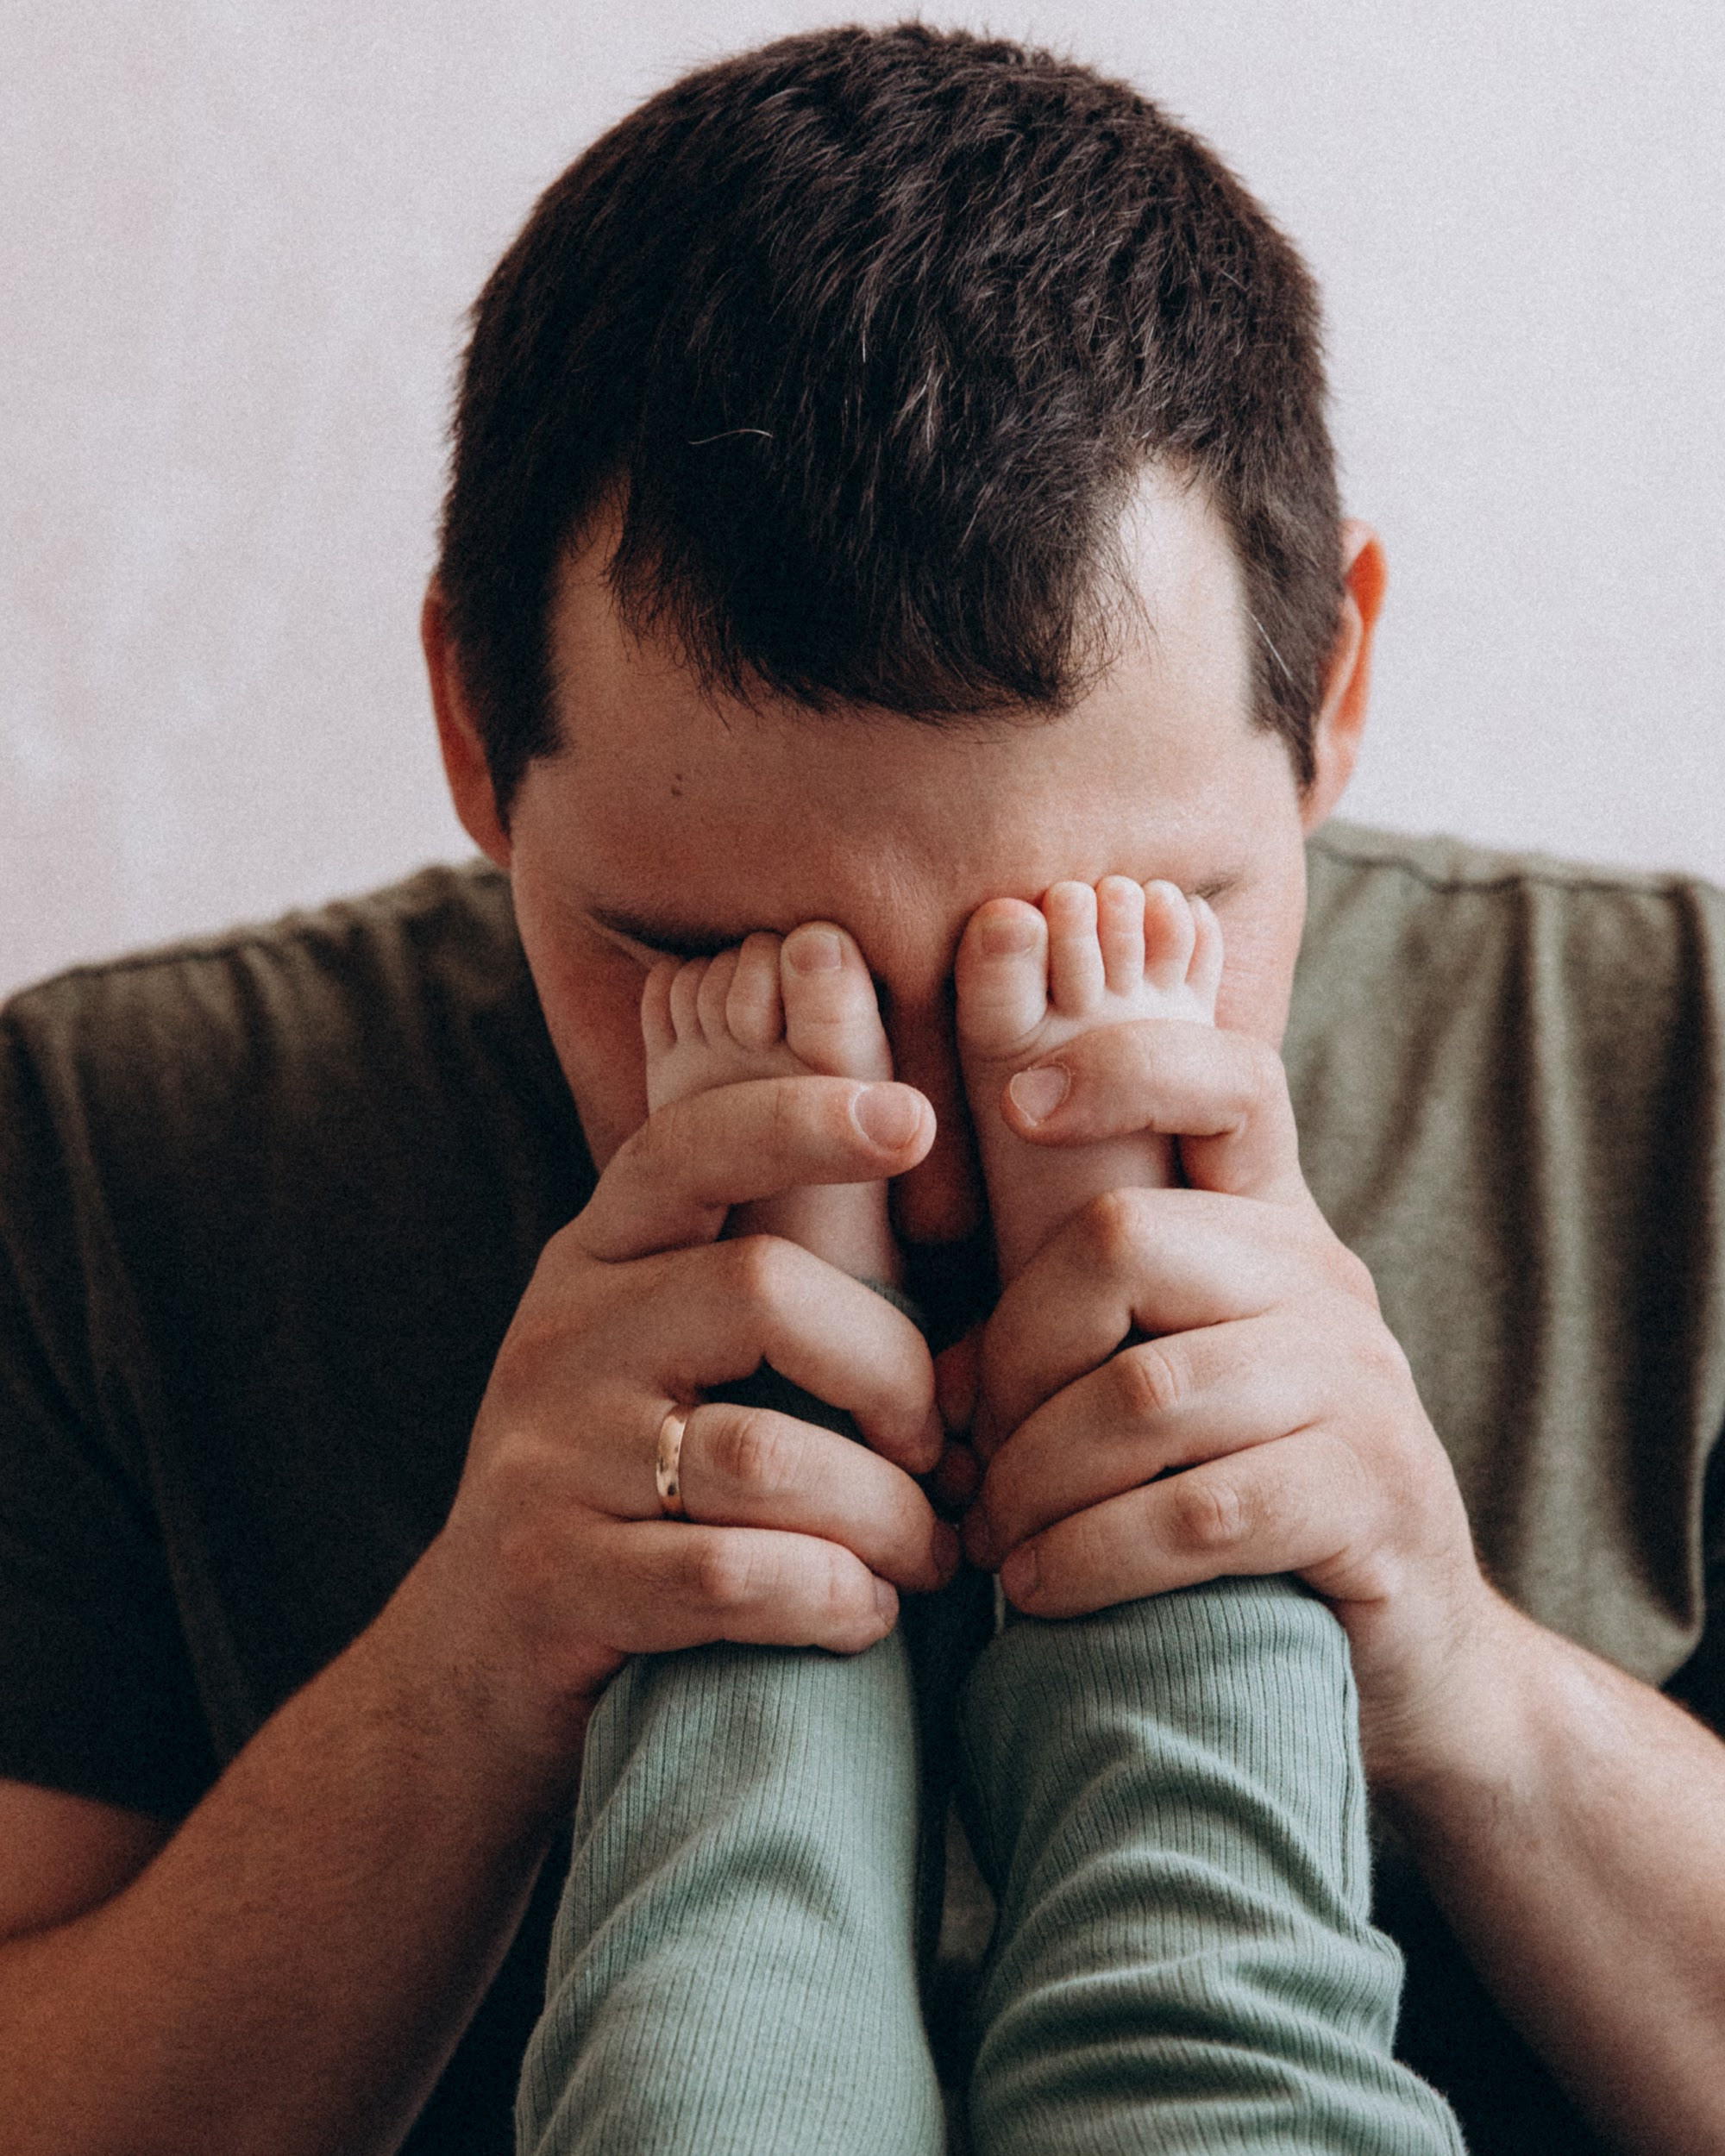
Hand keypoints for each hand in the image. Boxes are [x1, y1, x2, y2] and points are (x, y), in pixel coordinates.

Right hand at [412, 1072, 955, 1786]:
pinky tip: (866, 1614)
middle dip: (891, 1374)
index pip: (687, 1146)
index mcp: (597, 1259)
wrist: (469, 1658)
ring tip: (926, 1554)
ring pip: (765, 1455)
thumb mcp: (656, 1358)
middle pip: (761, 1292)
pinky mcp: (556, 1581)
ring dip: (886, 1516)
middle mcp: (562, 1338)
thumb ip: (759, 1301)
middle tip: (939, 1453)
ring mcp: (546, 1461)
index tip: (914, 1120)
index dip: (800, 1118)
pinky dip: (832, 1600)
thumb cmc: (620, 1489)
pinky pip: (733, 1576)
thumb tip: (955, 1319)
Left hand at [959, 1018, 1492, 1775]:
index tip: (1017, 1105)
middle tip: (978, 1463)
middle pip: (1123, 1238)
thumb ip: (1059, 1358)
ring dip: (1036, 1485)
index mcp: (1270, 1229)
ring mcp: (1359, 1383)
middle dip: (1015, 1359)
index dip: (1122, 1066)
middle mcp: (1323, 1279)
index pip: (1228, 1080)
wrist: (1410, 1658)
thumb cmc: (1243, 1510)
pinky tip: (1046, 1595)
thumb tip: (927, 1391)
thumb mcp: (1157, 1403)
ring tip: (997, 1546)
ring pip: (1142, 1394)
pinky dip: (1092, 1558)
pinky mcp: (1370, 1496)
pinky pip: (1193, 1511)